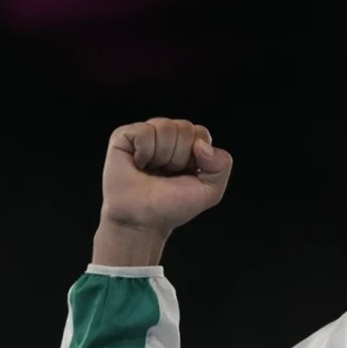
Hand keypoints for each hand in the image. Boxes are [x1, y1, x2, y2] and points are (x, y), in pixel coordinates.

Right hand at [100, 118, 232, 234]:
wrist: (142, 220)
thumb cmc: (172, 206)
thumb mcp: (210, 191)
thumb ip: (221, 165)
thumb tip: (202, 144)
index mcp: (189, 145)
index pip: (201, 133)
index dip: (196, 157)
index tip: (185, 174)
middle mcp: (168, 136)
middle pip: (184, 128)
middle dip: (179, 157)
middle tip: (167, 175)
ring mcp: (146, 134)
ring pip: (165, 127)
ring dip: (161, 156)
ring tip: (151, 170)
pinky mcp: (124, 136)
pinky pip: (144, 132)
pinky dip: (143, 152)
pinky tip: (138, 164)